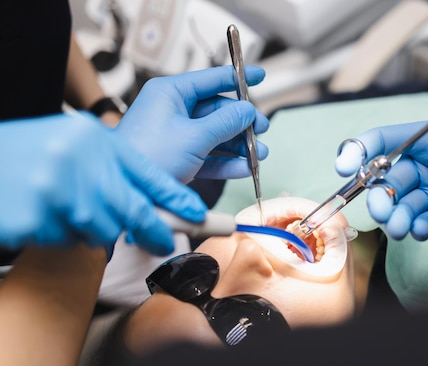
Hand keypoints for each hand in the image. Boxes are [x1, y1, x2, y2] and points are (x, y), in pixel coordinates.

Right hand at [0, 113, 206, 254]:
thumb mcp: (75, 141)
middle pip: (135, 211)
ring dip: (94, 228)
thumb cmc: (26, 152)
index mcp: (93, 140)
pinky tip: (44, 213)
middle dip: (156, 231)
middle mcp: (78, 163)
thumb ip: (113, 163)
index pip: (149, 174)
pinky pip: (68, 241)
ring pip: (103, 231)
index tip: (199, 215)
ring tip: (68, 206)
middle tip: (165, 242)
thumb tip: (153, 198)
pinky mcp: (34, 220)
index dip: (178, 198)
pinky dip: (63, 234)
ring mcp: (55, 193)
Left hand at [117, 66, 269, 183]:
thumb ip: (225, 122)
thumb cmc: (150, 156)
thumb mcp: (194, 136)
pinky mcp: (178, 158)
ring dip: (239, 145)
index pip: (211, 79)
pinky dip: (226, 162)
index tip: (260, 76)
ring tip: (260, 155)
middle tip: (263, 129)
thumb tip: (248, 111)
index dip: (238, 78)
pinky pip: (208, 156)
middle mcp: (173, 110)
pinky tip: (244, 168)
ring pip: (215, 135)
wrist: (128, 192)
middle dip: (242, 122)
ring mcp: (176, 135)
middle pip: (217, 110)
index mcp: (171, 93)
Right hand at [336, 73, 427, 242]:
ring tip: (400, 227)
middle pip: (384, 178)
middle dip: (378, 194)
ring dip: (393, 216)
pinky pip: (418, 222)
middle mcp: (426, 165)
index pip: (385, 141)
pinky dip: (414, 228)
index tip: (343, 165)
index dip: (359, 150)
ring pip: (398, 204)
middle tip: (384, 209)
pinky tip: (422, 231)